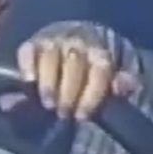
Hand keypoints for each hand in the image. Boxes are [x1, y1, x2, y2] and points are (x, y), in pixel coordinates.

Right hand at [14, 33, 138, 119]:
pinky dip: (28, 67)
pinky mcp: (33, 42)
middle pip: (74, 64)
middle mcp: (78, 41)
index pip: (99, 70)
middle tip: (63, 114)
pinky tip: (30, 83)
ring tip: (48, 104)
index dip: (91, 95)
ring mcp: (54, 39)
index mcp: (101, 50)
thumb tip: (121, 87)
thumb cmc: (96, 66)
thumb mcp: (117, 73)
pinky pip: (28, 51)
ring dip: (48, 83)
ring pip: (51, 57)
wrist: (78, 37)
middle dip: (69, 92)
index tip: (82, 116)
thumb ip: (125, 82)